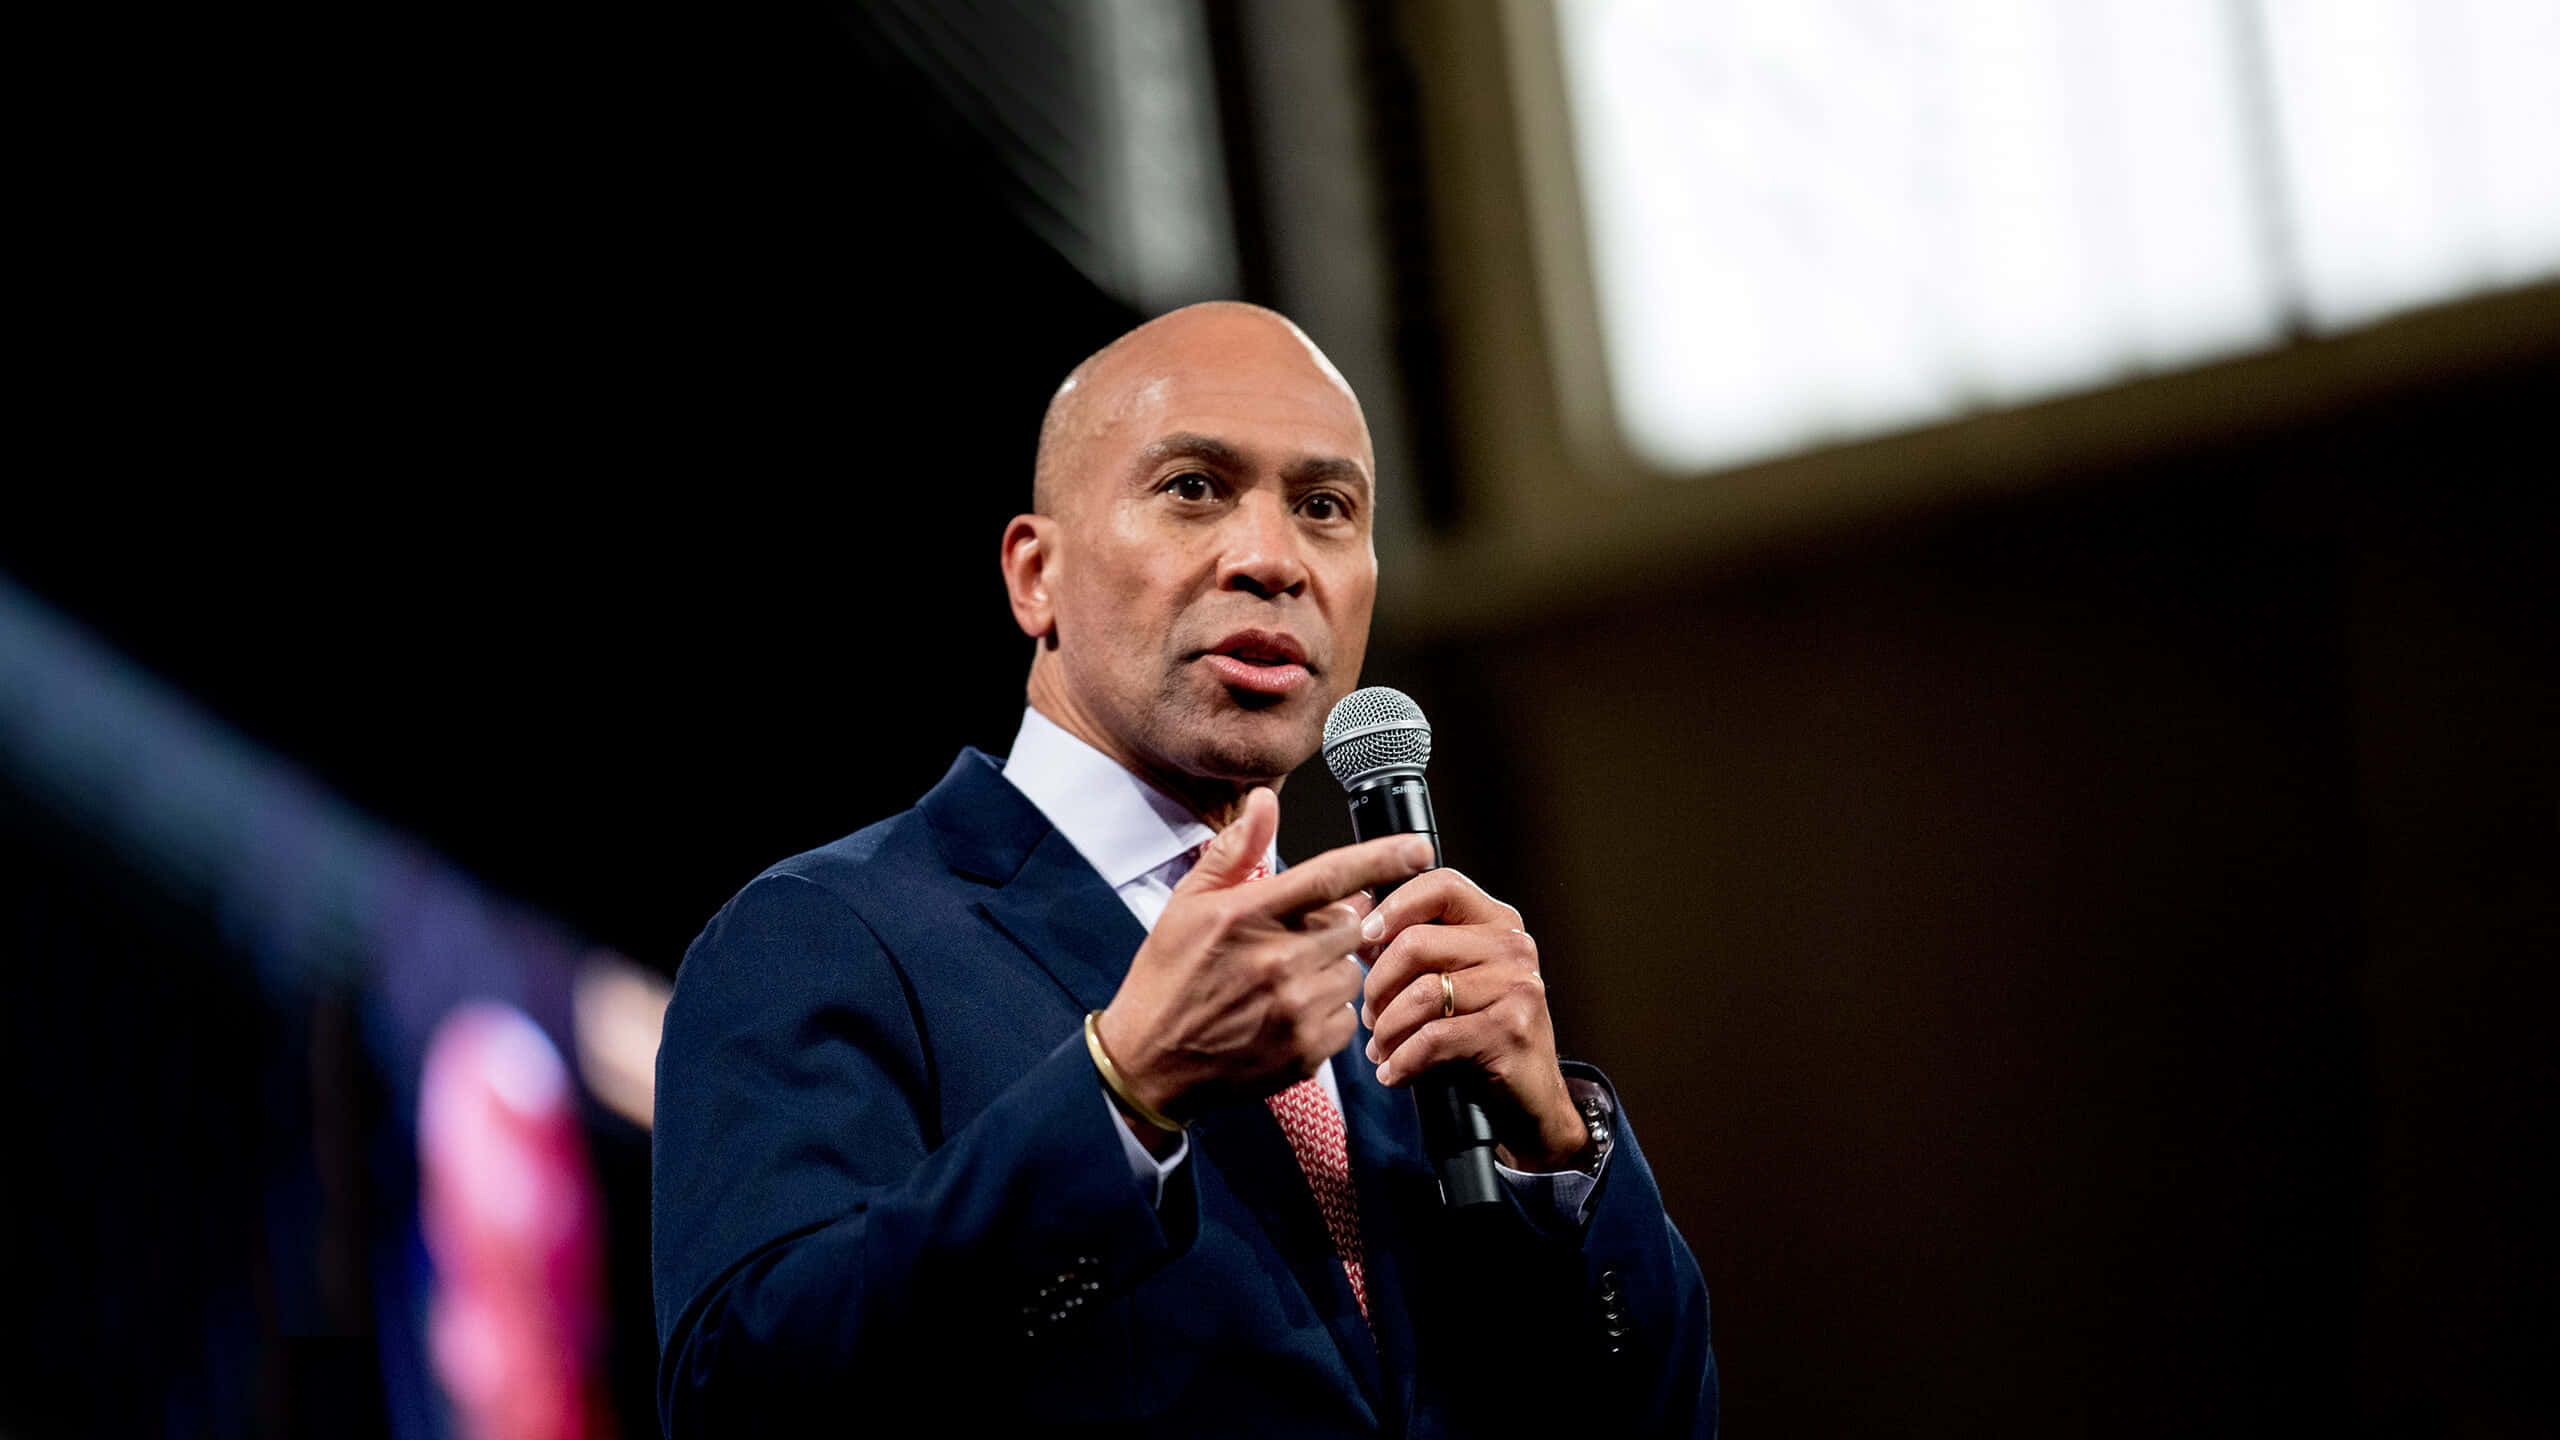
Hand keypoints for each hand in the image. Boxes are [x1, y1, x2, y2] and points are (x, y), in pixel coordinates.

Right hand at [1097, 788, 1435, 1138]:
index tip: (1419, 849)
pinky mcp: (1304, 1050)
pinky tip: (1288, 1013)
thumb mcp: (1187, 904)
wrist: (1148, 1063)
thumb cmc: (1167, 977)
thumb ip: (1234, 851)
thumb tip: (1264, 800)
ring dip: (1330, 970)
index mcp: (1247, 915)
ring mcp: (1293, 1008)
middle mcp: (1276, 960)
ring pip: (1351, 972)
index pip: (1330, 876)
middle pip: (1351, 925)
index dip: (1382, 858)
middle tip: (1292, 939)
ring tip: (1284, 980)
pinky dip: (1327, 1014)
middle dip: (1332, 926)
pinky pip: (1346, 1018)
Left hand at [1358, 870, 1587, 1170]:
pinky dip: (1403, 1061)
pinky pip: (1434, 1038)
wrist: (1529, 1097)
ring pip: (1421, 994)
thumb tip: (1355, 925)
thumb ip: (1411, 949)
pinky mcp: (1511, 1030)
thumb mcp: (1448, 981)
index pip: (1440, 886)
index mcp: (1496, 923)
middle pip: (1416, 943)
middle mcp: (1512, 946)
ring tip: (1380, 1049)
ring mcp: (1517, 987)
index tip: (1365, 939)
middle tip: (1369, 1017)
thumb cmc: (1477, 1035)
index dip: (1393, 906)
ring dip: (1387, 1030)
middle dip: (1377, 986)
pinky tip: (1393, 1073)